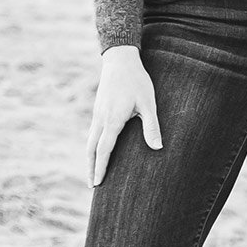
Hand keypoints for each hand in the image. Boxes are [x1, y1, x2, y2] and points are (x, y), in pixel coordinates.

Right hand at [88, 46, 161, 187]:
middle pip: (91, 149)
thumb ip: (151, 126)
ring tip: (93, 172)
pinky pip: (92, 132)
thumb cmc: (138, 82)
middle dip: (91, 168)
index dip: (101, 167)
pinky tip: (98, 150)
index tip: (97, 183)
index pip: (104, 149)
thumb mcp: (148, 103)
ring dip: (90, 157)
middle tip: (92, 185)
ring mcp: (97, 113)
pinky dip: (92, 145)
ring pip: (89, 140)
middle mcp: (100, 119)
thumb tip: (157, 148)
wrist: (120, 60)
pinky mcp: (98, 109)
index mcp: (112, 120)